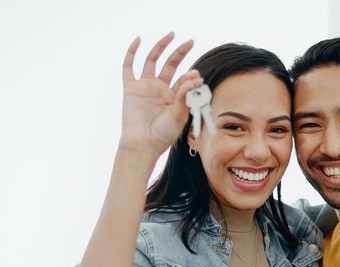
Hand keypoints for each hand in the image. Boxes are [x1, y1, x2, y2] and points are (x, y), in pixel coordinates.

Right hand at [120, 32, 203, 158]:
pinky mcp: (131, 88)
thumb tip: (196, 77)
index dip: (190, 76)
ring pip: (153, 60)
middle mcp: (160, 89)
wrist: (143, 144)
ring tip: (172, 35)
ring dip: (161, 47)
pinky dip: (132, 52)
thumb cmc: (163, 135)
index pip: (184, 80)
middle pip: (170, 64)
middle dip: (180, 53)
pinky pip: (129, 66)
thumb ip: (185, 96)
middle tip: (190, 42)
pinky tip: (139, 40)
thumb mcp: (179, 115)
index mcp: (174, 96)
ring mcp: (145, 86)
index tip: (197, 76)